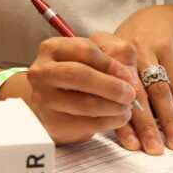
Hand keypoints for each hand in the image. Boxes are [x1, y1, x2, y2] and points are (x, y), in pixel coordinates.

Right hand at [15, 33, 140, 145]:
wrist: (54, 101)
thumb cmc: (78, 74)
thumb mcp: (96, 53)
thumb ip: (115, 54)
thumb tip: (128, 76)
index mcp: (52, 48)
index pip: (84, 50)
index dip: (111, 64)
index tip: (128, 76)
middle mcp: (42, 72)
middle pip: (79, 75)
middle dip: (111, 86)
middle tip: (130, 94)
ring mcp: (43, 98)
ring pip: (83, 103)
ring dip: (113, 107)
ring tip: (126, 107)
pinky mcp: (52, 122)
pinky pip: (85, 124)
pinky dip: (108, 122)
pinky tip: (118, 118)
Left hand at [106, 5, 172, 154]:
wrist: (157, 21)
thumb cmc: (129, 49)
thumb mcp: (111, 62)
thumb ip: (107, 91)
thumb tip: (108, 128)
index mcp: (104, 58)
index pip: (113, 95)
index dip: (123, 122)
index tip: (132, 145)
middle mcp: (124, 51)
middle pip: (137, 92)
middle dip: (147, 124)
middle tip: (153, 149)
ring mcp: (146, 48)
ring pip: (160, 89)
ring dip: (169, 120)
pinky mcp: (167, 48)